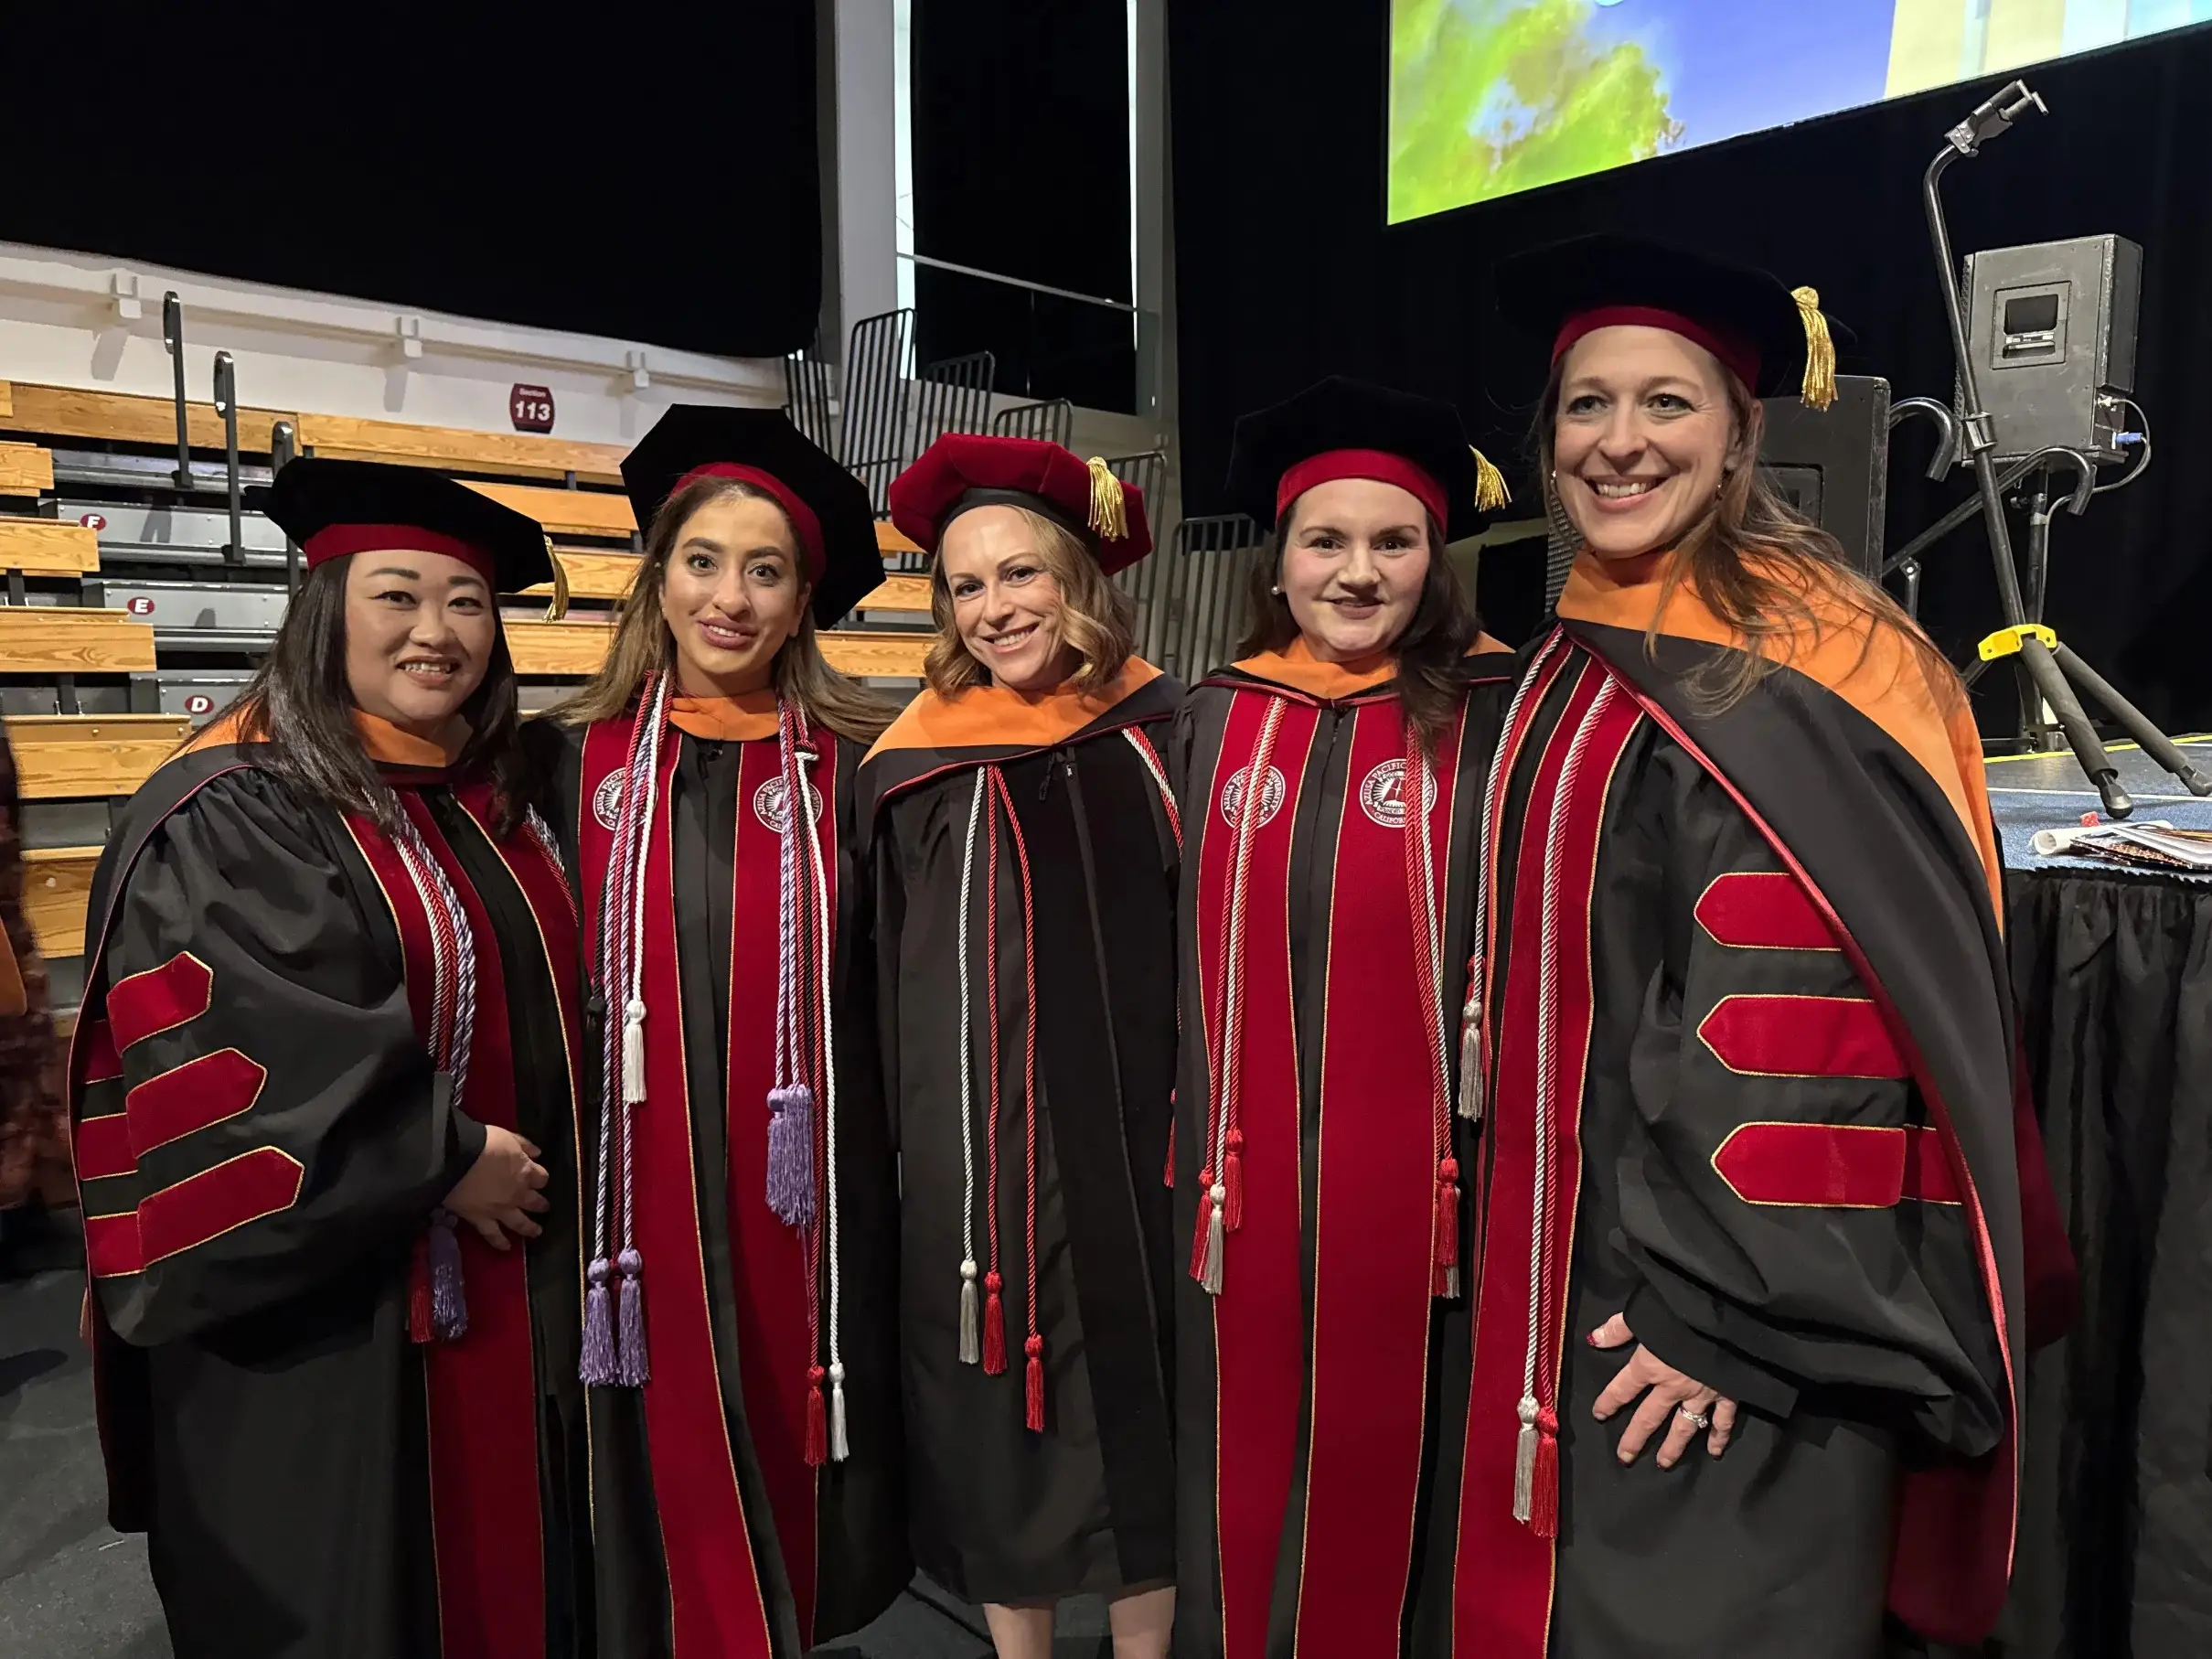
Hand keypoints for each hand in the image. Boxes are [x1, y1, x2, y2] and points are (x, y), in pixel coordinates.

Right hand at [443, 1125, 549, 1250]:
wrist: (456, 1158)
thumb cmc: (482, 1142)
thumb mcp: (507, 1136)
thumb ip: (524, 1145)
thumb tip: (537, 1153)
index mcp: (525, 1171)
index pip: (541, 1178)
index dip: (541, 1179)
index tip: (539, 1180)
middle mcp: (517, 1193)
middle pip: (534, 1201)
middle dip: (540, 1204)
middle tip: (543, 1207)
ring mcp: (501, 1209)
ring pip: (520, 1223)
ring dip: (530, 1228)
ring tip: (536, 1232)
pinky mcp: (482, 1219)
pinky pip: (493, 1235)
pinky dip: (500, 1242)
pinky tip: (505, 1248)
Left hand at [1589, 1311, 1736, 1467]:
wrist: (1725, 1317)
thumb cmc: (1680, 1312)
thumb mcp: (1643, 1311)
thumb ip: (1619, 1328)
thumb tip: (1594, 1339)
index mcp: (1649, 1365)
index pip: (1622, 1389)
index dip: (1608, 1402)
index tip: (1599, 1415)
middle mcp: (1672, 1386)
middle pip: (1649, 1417)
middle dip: (1635, 1439)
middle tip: (1624, 1457)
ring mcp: (1701, 1394)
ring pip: (1684, 1427)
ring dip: (1673, 1446)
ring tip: (1663, 1463)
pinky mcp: (1727, 1394)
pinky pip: (1723, 1421)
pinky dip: (1719, 1437)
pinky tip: (1715, 1452)